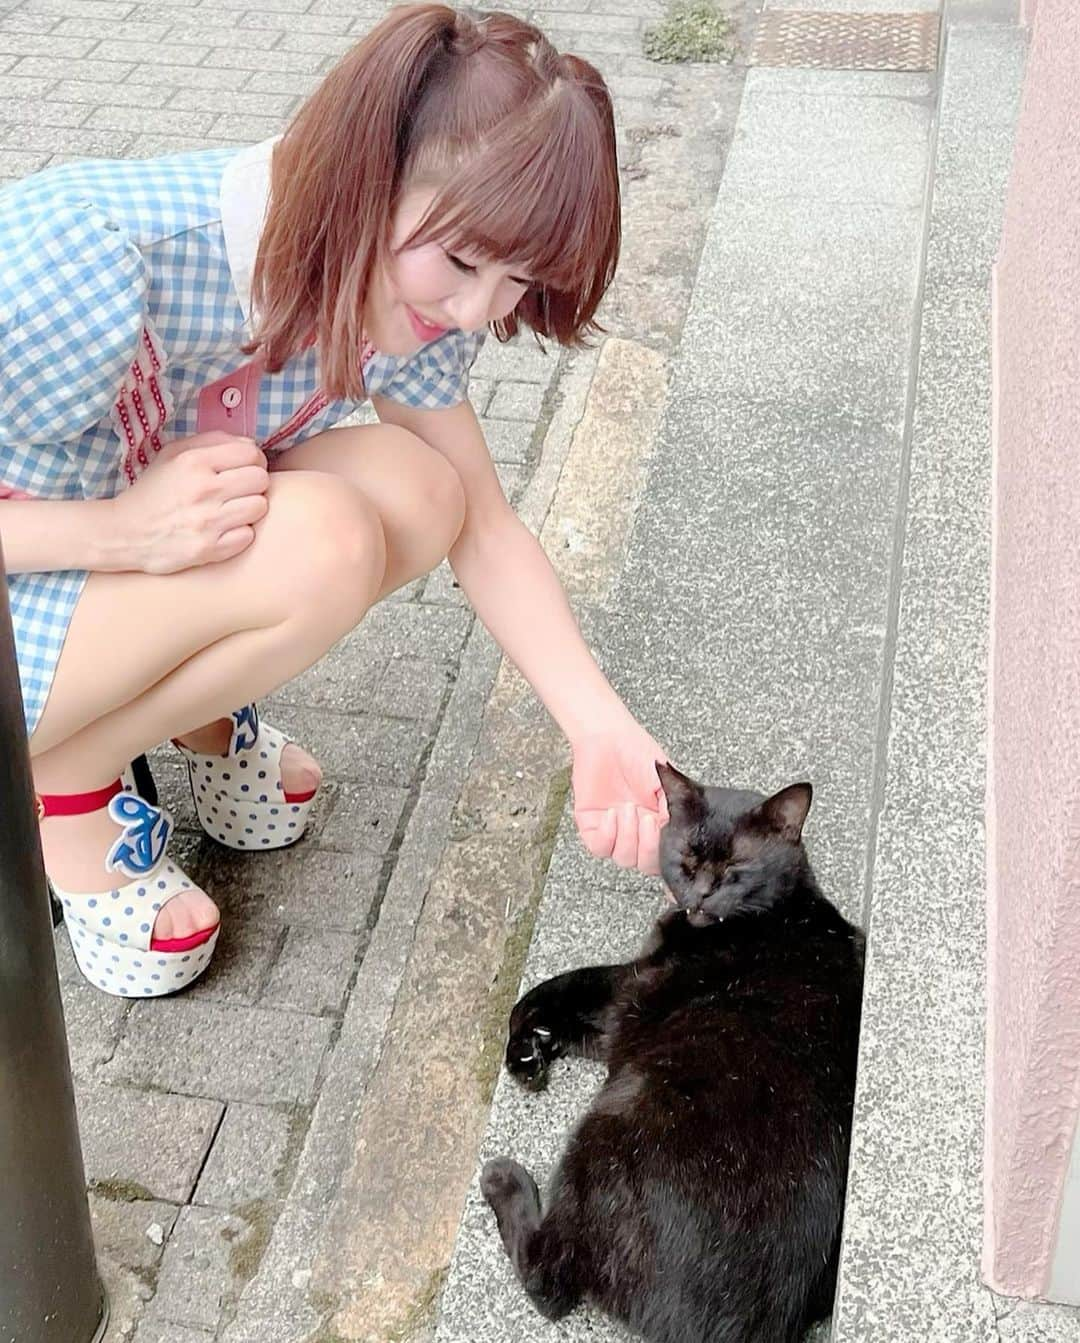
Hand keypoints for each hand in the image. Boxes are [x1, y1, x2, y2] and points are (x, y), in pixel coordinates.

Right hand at [109, 433, 268, 573]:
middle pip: (260, 479)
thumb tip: (251, 445)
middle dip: (254, 483)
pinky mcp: (209, 549)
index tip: (245, 467)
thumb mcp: (173, 454)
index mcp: (193, 462)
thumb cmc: (154, 491)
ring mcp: (207, 522)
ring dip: (250, 508)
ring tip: (233, 509)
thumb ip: (212, 441)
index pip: (251, 453)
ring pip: (259, 507)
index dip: (254, 459)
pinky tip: (225, 529)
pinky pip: (248, 536)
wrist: (124, 533)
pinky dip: (240, 533)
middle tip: (239, 489)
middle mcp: (202, 490)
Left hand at [571, 719, 669, 874]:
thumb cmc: (638, 754)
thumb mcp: (665, 782)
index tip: (666, 834)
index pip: (667, 857)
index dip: (668, 856)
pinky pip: (599, 848)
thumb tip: (677, 834)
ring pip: (624, 859)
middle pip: (646, 864)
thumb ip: (672, 810)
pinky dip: (606, 836)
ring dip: (628, 837)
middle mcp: (639, 833)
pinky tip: (610, 814)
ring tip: (628, 809)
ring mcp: (616, 832)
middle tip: (647, 818)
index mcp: (661, 825)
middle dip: (648, 846)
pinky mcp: (592, 827)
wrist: (608, 737)